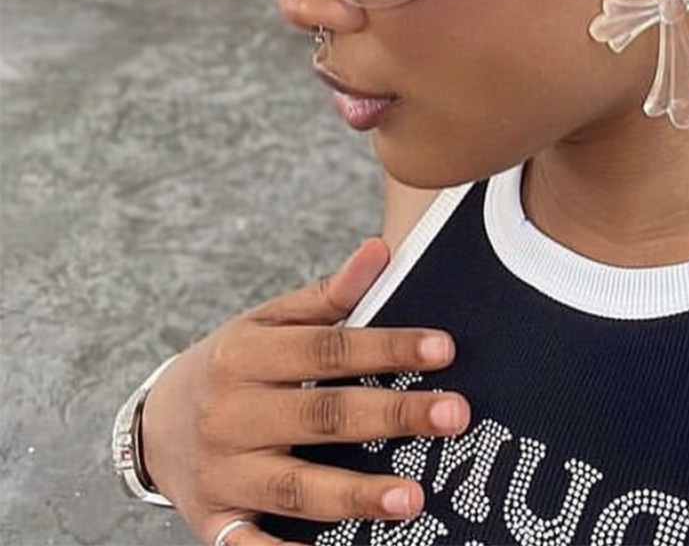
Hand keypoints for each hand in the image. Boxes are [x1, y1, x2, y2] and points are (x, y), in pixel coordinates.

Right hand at [140, 238, 468, 545]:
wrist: (152, 424)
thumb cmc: (232, 364)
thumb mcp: (267, 321)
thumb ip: (328, 295)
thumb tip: (380, 250)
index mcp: (248, 356)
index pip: (329, 348)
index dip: (388, 348)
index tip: (444, 348)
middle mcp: (232, 414)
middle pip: (322, 416)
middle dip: (392, 415)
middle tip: (454, 415)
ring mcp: (223, 473)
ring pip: (296, 487)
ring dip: (356, 495)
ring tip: (414, 497)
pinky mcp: (216, 522)